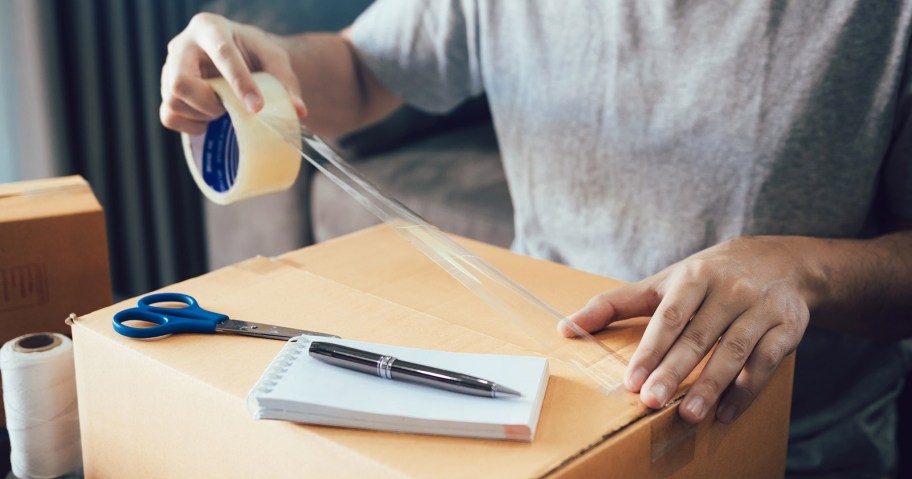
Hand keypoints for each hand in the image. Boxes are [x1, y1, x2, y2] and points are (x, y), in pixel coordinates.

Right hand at [160, 13, 306, 134]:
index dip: (239, 83)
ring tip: (222, 110)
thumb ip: (286, 82)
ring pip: (173, 100)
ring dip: (202, 114)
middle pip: (180, 81)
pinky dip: (190, 126)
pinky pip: (168, 115)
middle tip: (229, 108)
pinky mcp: (166, 90)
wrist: (239, 58)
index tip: (257, 108)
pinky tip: (208, 121)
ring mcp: (169, 68)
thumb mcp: (274, 60)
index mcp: (210, 28)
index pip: (221, 54)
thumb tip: (298, 111)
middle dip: (208, 103)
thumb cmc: (255, 55)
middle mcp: (183, 45)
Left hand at [564, 236, 813, 423]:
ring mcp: (761, 308)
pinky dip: (745, 391)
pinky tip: (723, 413)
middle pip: (699, 337)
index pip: (669, 317)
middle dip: (675, 372)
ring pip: (735, 352)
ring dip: (711, 386)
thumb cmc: (706, 276)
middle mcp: (729, 290)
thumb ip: (614, 304)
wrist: (779, 259)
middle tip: (652, 402)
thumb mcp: (662, 282)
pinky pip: (767, 363)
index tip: (632, 381)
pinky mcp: (788, 326)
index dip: (650, 350)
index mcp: (694, 277)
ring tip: (688, 415)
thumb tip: (565, 328)